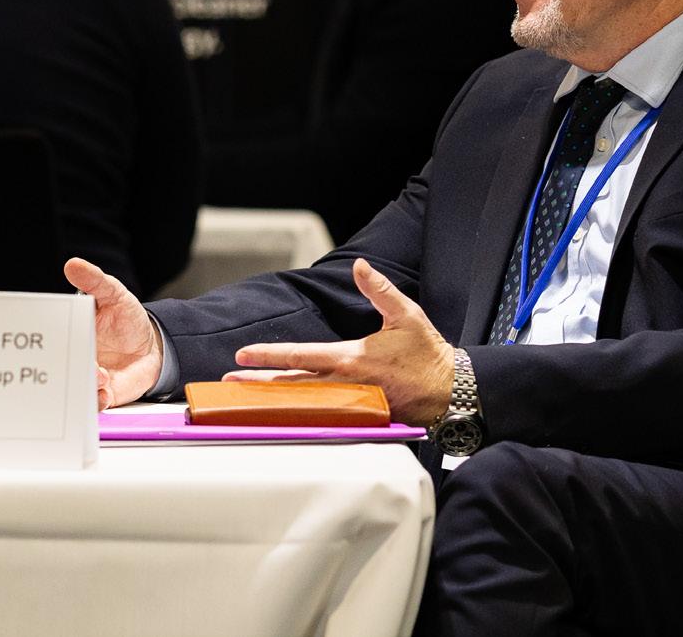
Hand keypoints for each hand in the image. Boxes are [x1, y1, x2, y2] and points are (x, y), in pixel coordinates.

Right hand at [62, 257, 162, 409]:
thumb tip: (73, 264)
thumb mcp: (114, 293)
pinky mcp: (104, 392)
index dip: (47, 339)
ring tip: (100, 375)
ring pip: (76, 385)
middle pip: (61, 364)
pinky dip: (96, 400)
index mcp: (73, 331)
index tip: (50, 339)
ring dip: (84, 383)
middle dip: (65, 365)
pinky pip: (94, 402)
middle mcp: (78, 355)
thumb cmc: (128, 318)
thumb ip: (95, 281)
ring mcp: (89, 375)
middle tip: (80, 360)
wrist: (154, 346)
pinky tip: (106, 389)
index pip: (53, 336)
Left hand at [225, 257, 454, 426]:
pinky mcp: (361, 416)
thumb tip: (360, 266)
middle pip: (292, 384)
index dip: (268, 355)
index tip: (242, 354)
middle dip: (259, 383)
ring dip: (274, 399)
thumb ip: (379, 291)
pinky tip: (285, 413)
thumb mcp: (406, 315)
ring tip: (247, 398)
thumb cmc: (428, 354)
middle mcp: (345, 384)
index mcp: (350, 359)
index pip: (299, 356)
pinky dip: (301, 413)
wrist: (452, 392)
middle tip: (230, 382)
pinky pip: (324, 415)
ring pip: (304, 402)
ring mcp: (351, 404)